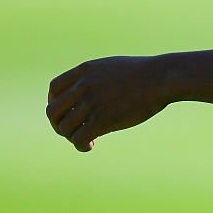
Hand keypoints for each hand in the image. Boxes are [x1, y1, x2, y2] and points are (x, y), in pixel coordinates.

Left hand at [46, 56, 168, 151]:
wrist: (160, 78)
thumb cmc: (142, 74)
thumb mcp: (112, 67)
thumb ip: (95, 77)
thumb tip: (87, 92)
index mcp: (84, 71)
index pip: (53, 89)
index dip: (55, 103)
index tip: (67, 113)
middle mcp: (83, 86)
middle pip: (53, 111)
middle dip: (59, 124)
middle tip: (73, 131)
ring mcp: (91, 102)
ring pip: (64, 127)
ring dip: (71, 137)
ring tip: (87, 139)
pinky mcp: (102, 119)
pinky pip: (78, 138)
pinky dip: (81, 145)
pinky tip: (91, 145)